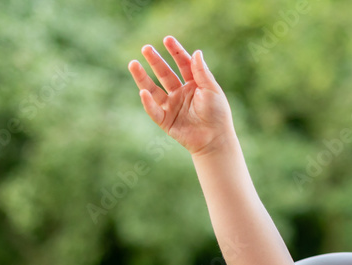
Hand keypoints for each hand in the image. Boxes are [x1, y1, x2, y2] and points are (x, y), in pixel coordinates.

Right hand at [128, 36, 233, 155]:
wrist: (215, 139)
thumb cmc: (218, 114)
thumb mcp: (212, 90)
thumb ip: (202, 72)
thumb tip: (196, 52)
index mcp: (194, 84)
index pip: (183, 64)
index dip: (175, 52)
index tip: (167, 39)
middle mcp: (181, 93)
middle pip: (165, 74)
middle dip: (155, 61)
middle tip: (146, 48)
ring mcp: (172, 106)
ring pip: (154, 90)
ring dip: (142, 78)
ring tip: (133, 63)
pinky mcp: (166, 121)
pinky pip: (154, 110)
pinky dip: (148, 102)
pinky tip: (143, 92)